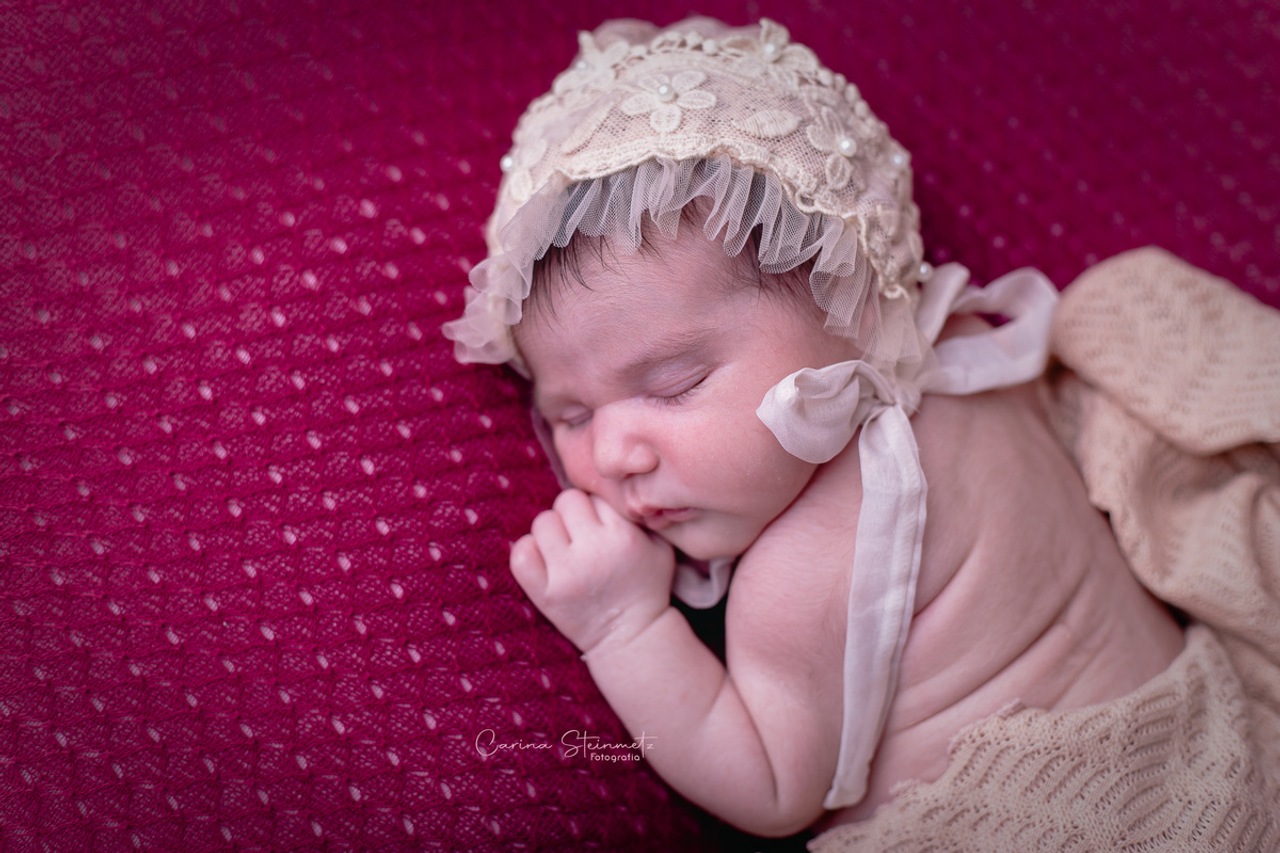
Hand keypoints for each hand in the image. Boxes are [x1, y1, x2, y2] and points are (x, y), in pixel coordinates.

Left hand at [510, 489, 675, 653]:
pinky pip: (520, 553)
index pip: (594, 495)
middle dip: (573, 514)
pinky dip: (529, 552)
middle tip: (582, 535)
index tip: (604, 527)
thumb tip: (615, 482)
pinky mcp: (544, 594)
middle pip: (565, 501)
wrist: (629, 636)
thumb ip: (639, 512)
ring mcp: (565, 575)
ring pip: (542, 522)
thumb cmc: (646, 585)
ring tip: (566, 550)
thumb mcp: (660, 545)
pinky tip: (546, 561)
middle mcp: (593, 553)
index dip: (597, 509)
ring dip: (552, 532)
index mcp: (623, 536)